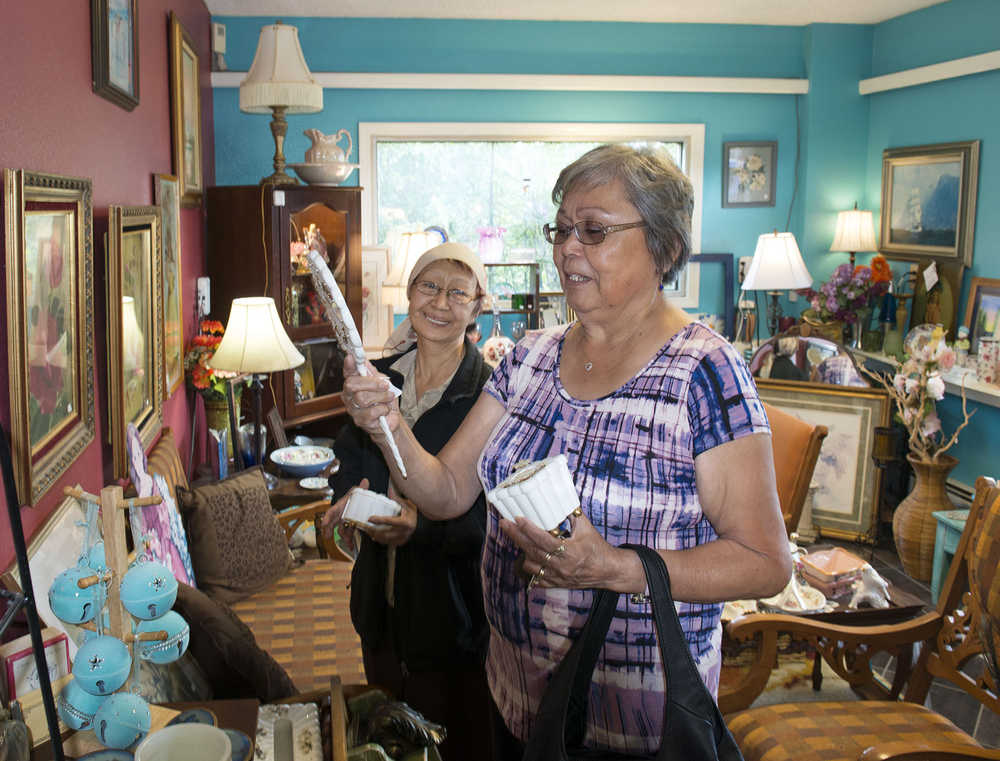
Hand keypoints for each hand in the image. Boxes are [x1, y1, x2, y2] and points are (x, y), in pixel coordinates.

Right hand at [321, 478, 368, 539]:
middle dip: (329, 530)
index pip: (331, 512)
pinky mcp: (350, 526)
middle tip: (327, 537)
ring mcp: (344, 521)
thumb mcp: (357, 491)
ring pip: (341, 530)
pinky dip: (349, 541)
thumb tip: (365, 481)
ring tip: (349, 545)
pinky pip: (348, 534)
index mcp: (340, 506)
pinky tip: (352, 547)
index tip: (323, 525)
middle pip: (332, 523)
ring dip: (344, 538)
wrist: (358, 500)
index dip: (327, 518)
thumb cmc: (355, 495)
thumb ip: (361, 488)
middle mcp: (340, 514)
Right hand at [342, 354, 401, 438]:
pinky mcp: (360, 421)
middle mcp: (349, 396)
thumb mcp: (382, 383)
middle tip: (385, 386)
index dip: (348, 365)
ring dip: (381, 397)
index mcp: (354, 384)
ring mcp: (353, 409)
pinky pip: (371, 412)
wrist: (391, 419)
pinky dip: (383, 409)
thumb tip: (364, 360)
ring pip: (362, 398)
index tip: (351, 356)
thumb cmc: (385, 400)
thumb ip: (373, 372)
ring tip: (388, 398)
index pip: (348, 372)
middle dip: (372, 383)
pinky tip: (384, 410)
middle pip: (352, 385)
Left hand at [365, 483, 416, 546]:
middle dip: (373, 530)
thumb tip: (391, 491)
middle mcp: (405, 532)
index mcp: (406, 522)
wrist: (417, 520)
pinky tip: (374, 535)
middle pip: (385, 533)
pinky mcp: (400, 542)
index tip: (370, 518)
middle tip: (365, 526)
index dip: (379, 520)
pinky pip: (388, 543)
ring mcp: (403, 538)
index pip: (390, 521)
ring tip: (367, 530)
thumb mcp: (407, 503)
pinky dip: (380, 539)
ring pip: (385, 540)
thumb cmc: (411, 511)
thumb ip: (398, 499)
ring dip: (375, 536)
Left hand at [500, 512, 638, 591]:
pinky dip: (529, 569)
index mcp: (570, 552)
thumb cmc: (598, 547)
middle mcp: (562, 566)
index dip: (528, 529)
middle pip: (532, 551)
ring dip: (522, 552)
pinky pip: (536, 579)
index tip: (517, 518)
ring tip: (517, 539)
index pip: (543, 540)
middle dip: (516, 536)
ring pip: (531, 566)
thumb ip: (572, 514)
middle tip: (504, 524)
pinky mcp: (556, 584)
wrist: (609, 571)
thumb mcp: (586, 528)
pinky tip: (525, 558)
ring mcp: (558, 577)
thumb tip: (560, 497)